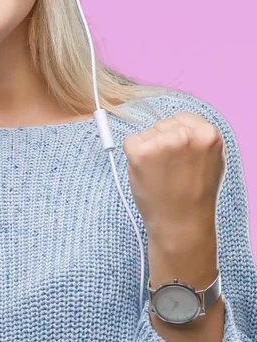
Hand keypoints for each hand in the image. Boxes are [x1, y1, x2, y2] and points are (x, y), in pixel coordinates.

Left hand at [122, 111, 226, 243]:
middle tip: (169, 169)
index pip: (182, 118)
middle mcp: (186, 135)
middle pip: (162, 124)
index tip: (178, 153)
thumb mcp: (210, 160)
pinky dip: (133, 155)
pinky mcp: (140, 152)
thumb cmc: (194, 194)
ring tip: (160, 174)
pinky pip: (130, 142)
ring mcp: (162, 142)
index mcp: (208, 134)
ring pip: (146, 133)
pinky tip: (147, 173)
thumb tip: (176, 122)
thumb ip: (197, 139)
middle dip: (161, 142)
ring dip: (148, 150)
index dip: (176, 135)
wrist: (181, 223)